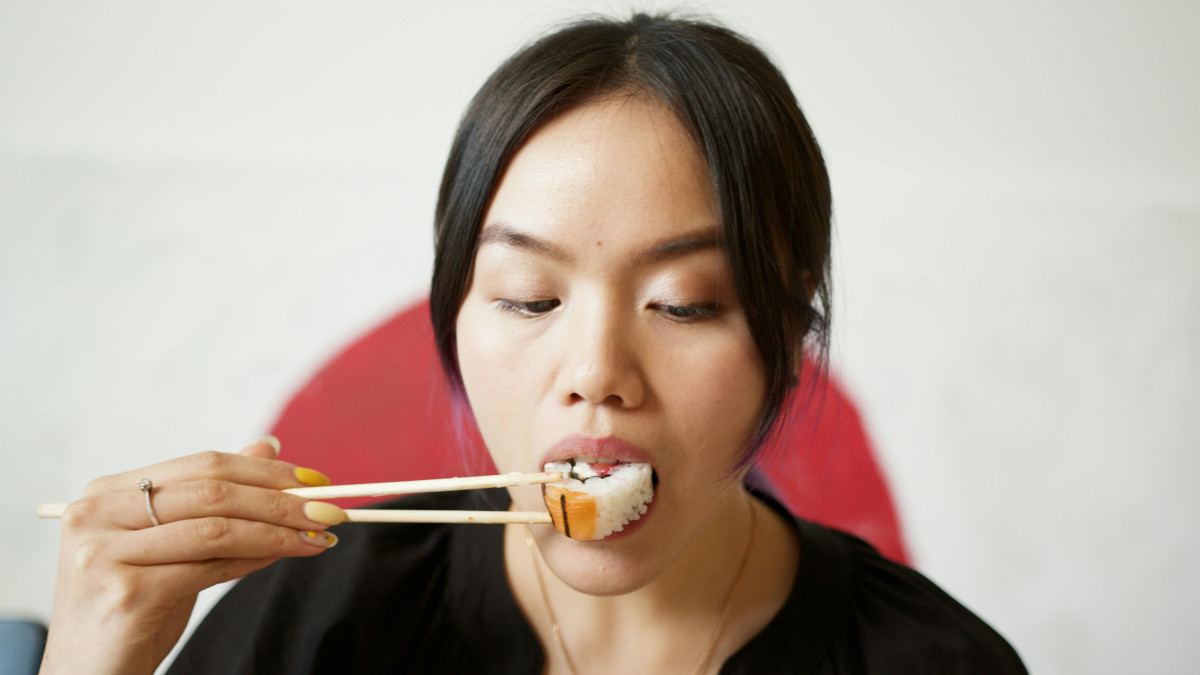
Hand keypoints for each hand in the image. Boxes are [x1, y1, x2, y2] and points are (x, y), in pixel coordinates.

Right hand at [39, 436, 342, 674]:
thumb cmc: (134, 609)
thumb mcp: (175, 546)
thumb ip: (214, 500)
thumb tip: (269, 446)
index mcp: (107, 493)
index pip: (202, 465)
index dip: (264, 470)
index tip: (315, 480)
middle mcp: (96, 515)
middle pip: (212, 492)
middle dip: (280, 499)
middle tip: (329, 509)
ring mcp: (103, 554)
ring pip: (217, 529)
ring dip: (279, 531)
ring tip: (320, 536)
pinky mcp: (124, 594)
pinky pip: (209, 567)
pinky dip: (257, 559)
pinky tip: (288, 556)